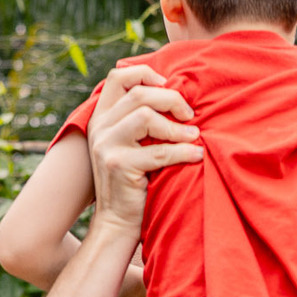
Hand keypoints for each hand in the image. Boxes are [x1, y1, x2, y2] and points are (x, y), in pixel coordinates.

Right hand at [86, 64, 202, 239]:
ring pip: (145, 116)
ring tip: (194, 137)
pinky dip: (183, 152)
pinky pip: (159, 151)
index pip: (118, 77)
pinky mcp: (119, 165)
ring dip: (176, 127)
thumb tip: (177, 96)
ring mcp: (106, 145)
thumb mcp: (131, 145)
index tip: (169, 86)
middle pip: (139, 94)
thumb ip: (141, 121)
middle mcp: (100, 127)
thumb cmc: (134, 182)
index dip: (146, 73)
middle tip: (190, 116)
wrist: (117, 222)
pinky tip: (196, 156)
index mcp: (102, 117)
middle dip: (171, 100)